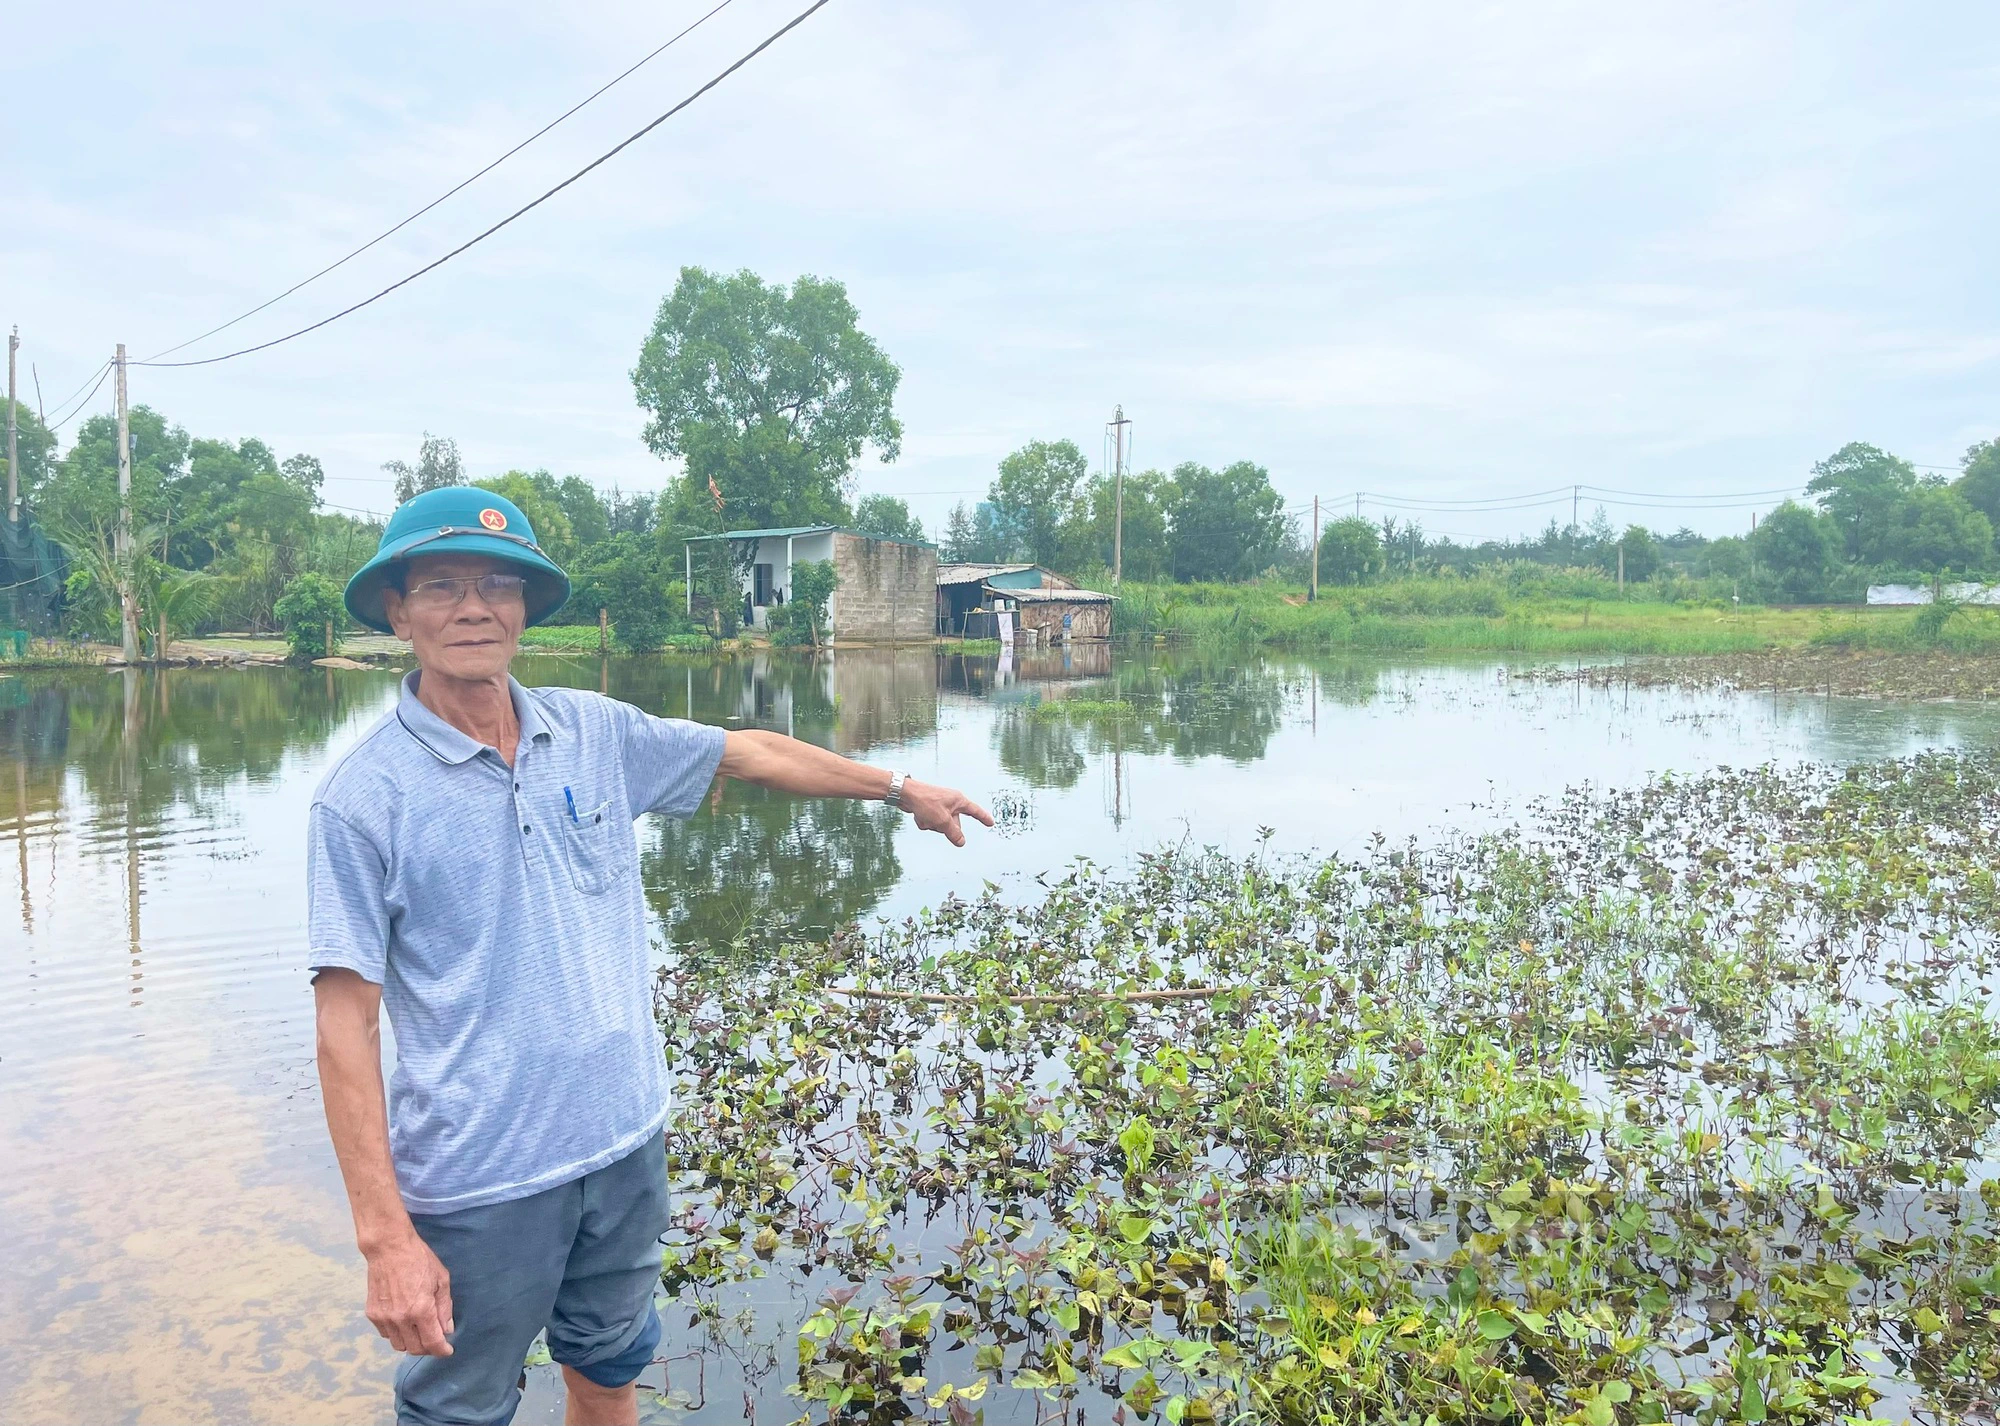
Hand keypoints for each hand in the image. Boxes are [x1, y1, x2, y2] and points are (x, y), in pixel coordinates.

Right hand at [363, 1228, 454, 1356]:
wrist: (389, 1248)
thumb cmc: (420, 1259)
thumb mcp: (441, 1280)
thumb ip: (444, 1308)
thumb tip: (447, 1330)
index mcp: (421, 1310)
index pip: (432, 1343)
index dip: (441, 1351)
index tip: (447, 1351)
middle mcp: (401, 1318)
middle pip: (415, 1349)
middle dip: (428, 1348)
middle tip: (435, 1339)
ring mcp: (384, 1318)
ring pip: (399, 1345)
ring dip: (411, 1342)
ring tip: (419, 1330)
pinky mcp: (372, 1314)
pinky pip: (386, 1334)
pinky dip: (397, 1333)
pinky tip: (403, 1321)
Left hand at [899, 779, 993, 846]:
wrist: (905, 793)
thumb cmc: (925, 802)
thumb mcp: (942, 821)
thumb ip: (953, 833)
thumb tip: (962, 843)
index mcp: (958, 800)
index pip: (975, 811)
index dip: (983, 818)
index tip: (991, 823)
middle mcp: (951, 802)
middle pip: (955, 824)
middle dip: (945, 828)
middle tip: (936, 821)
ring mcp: (940, 806)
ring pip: (941, 825)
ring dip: (933, 825)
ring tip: (925, 817)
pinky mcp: (930, 808)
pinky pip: (931, 822)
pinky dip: (925, 822)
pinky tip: (918, 816)